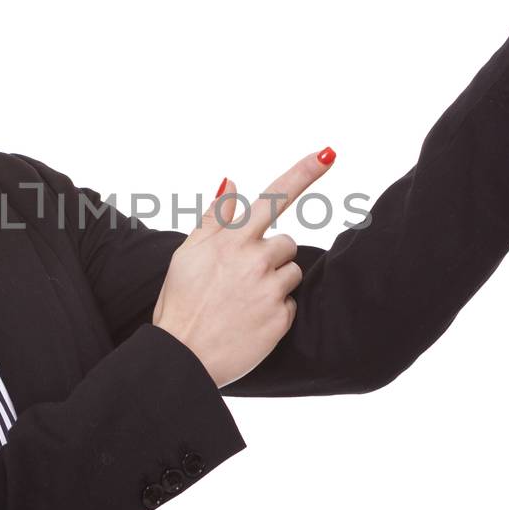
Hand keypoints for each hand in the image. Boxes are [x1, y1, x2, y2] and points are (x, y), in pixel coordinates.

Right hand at [153, 150, 334, 388]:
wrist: (182, 357)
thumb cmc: (180, 302)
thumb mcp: (187, 254)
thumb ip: (214, 218)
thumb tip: (232, 182)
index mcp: (232, 240)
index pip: (274, 196)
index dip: (304, 172)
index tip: (328, 153)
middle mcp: (255, 260)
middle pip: (286, 243)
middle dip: (271, 256)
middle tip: (240, 279)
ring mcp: (270, 290)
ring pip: (292, 272)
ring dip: (275, 283)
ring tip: (243, 301)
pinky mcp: (280, 319)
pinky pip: (290, 304)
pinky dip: (274, 311)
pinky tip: (249, 321)